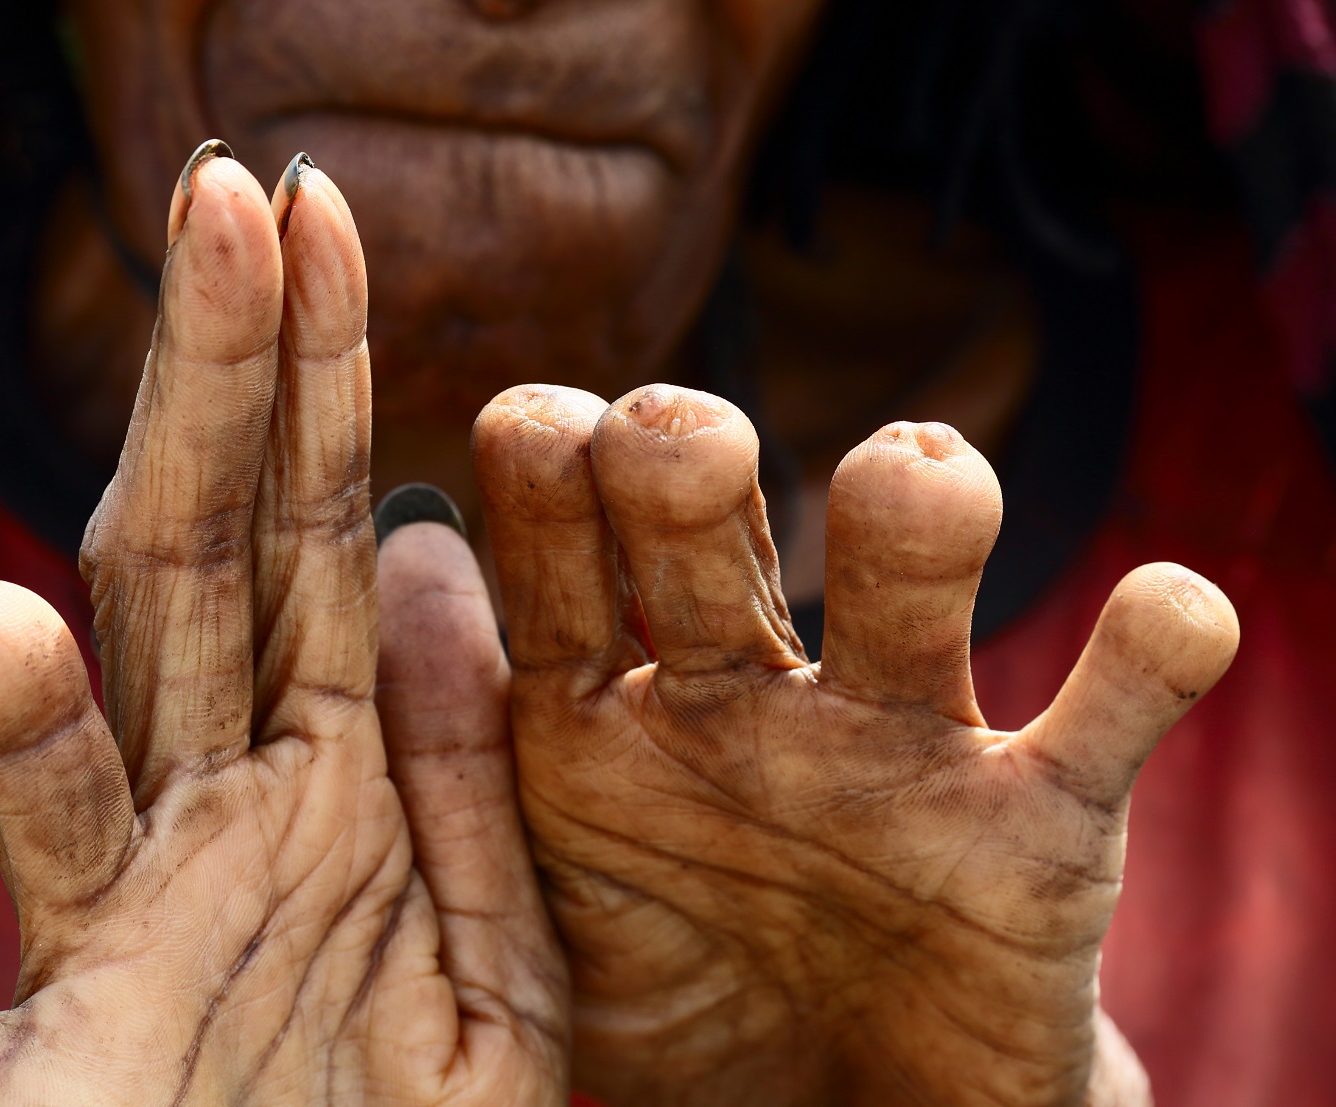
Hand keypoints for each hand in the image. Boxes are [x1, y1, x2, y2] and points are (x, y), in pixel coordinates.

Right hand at [0, 148, 566, 1105]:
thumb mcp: (489, 935)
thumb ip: (455, 761)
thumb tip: (425, 548)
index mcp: (329, 777)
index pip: (315, 538)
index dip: (312, 374)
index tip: (310, 208)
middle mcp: (214, 830)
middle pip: (197, 584)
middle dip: (211, 398)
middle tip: (213, 200)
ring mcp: (123, 961)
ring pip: (65, 805)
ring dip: (10, 729)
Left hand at [469, 384, 1238, 1105]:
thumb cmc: (667, 1002)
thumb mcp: (526, 900)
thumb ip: (455, 747)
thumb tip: (399, 549)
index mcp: (605, 712)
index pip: (557, 549)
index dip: (544, 474)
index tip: (534, 428)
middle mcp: (748, 696)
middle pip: (709, 532)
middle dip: (687, 467)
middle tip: (669, 443)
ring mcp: (899, 750)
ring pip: (909, 589)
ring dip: (915, 516)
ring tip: (910, 479)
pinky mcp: (1039, 831)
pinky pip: (1108, 721)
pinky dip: (1149, 660)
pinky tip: (1167, 614)